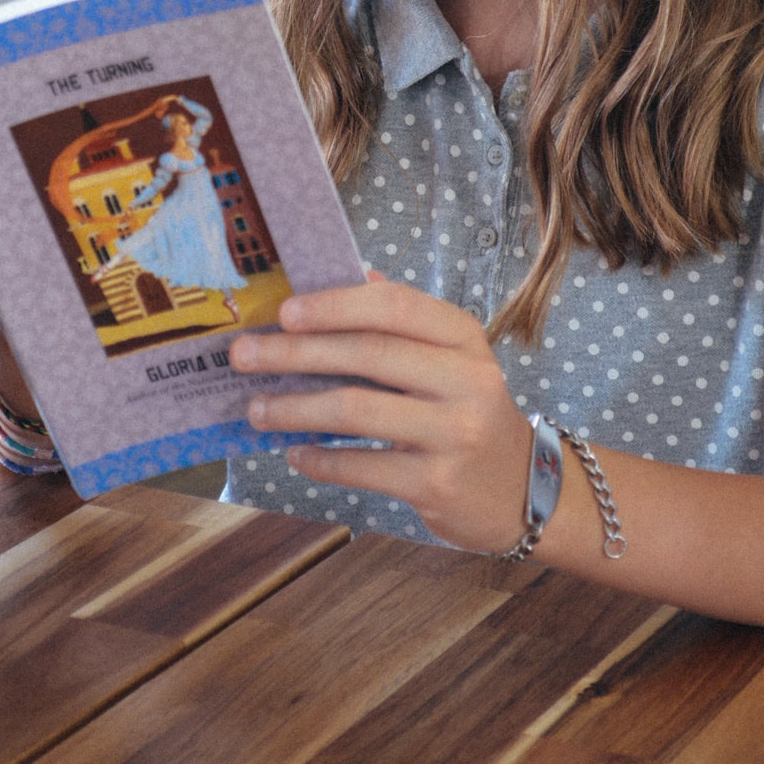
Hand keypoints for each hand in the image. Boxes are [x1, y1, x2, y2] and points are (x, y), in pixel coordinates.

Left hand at [229, 276, 532, 551]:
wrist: (520, 489)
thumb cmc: (466, 409)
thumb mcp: (449, 356)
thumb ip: (400, 319)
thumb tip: (341, 274)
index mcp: (462, 336)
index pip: (394, 305)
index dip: (335, 305)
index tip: (284, 312)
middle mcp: (465, 379)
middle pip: (367, 354)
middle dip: (295, 353)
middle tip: (243, 356)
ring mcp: (454, 433)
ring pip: (357, 409)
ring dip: (295, 408)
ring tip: (256, 409)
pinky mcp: (437, 484)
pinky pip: (363, 467)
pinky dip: (320, 459)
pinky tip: (294, 453)